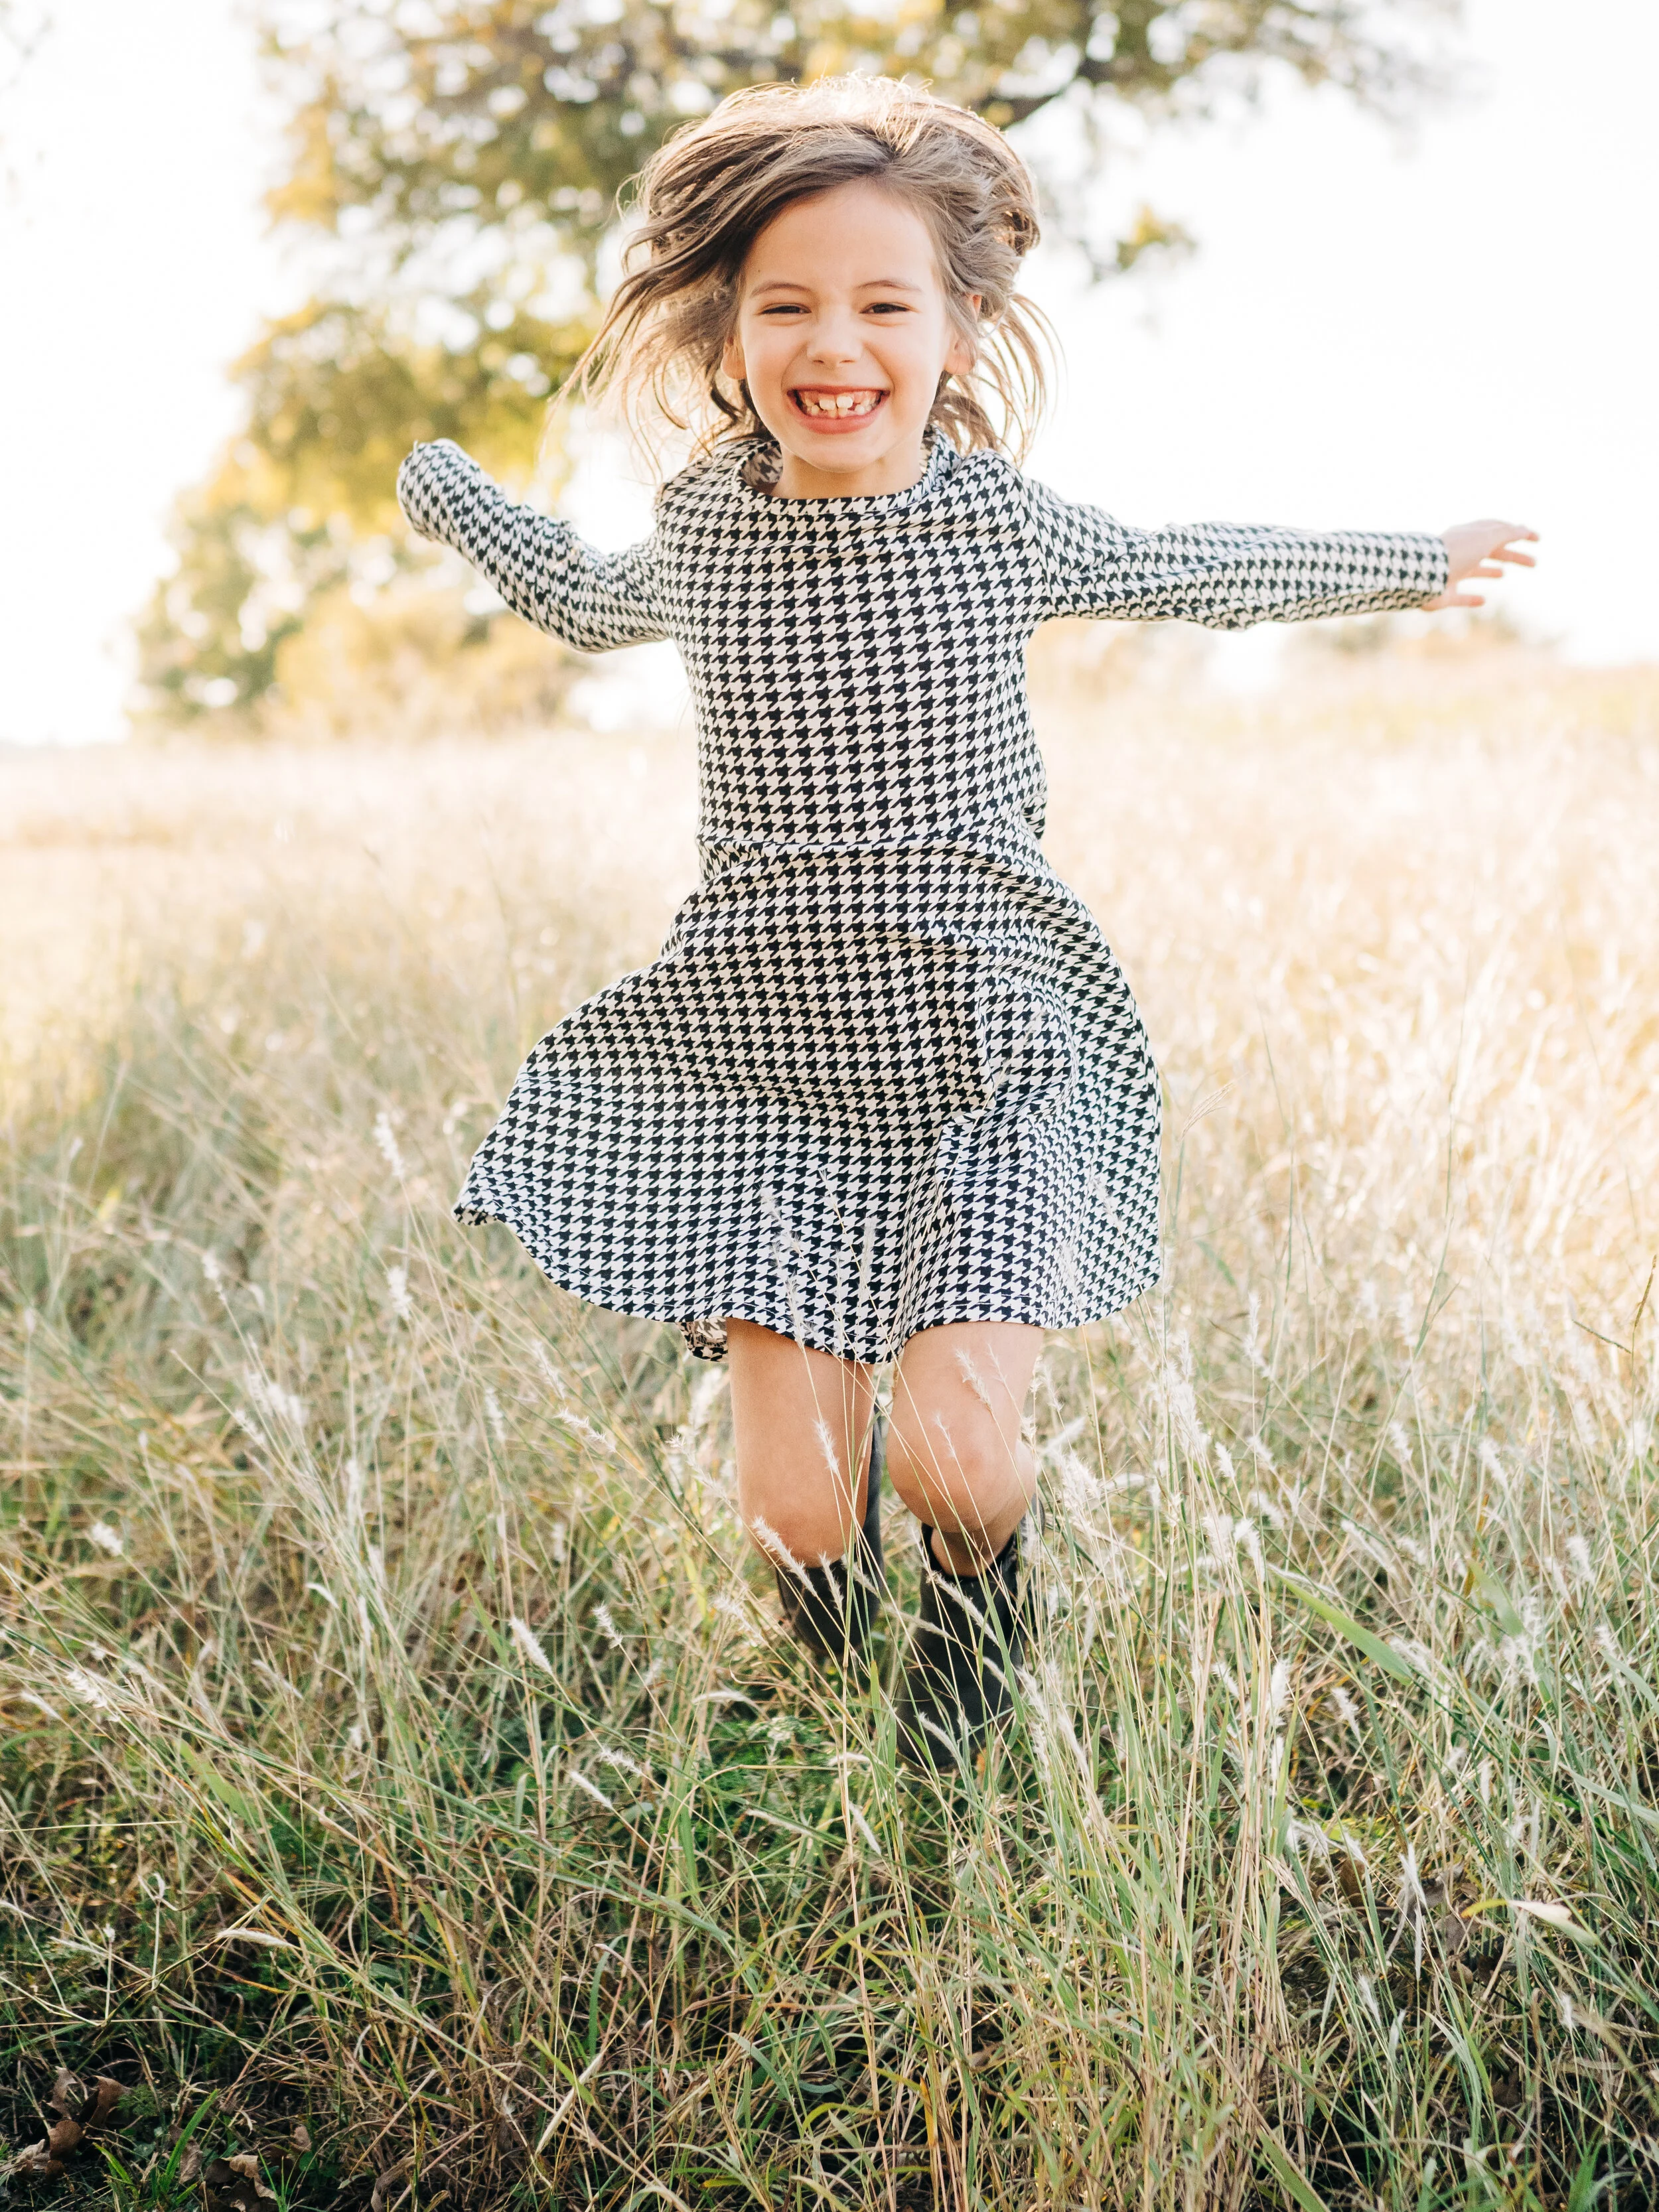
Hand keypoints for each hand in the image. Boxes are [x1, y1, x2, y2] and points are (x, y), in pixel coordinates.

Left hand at [1423, 519, 1538, 609]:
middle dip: (1513, 556)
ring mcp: (1451, 573)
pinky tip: (1482, 601)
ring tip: (1503, 574)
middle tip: (1535, 563)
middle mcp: (1460, 553)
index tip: (1537, 538)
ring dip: (1489, 571)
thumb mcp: (1487, 537)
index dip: (1518, 533)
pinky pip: (1459, 597)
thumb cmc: (1457, 552)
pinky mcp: (1444, 595)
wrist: (1425, 574)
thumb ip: (1507, 533)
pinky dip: (1471, 599)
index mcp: (1470, 535)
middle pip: (1491, 552)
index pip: (1498, 530)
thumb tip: (1523, 529)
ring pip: (1474, 570)